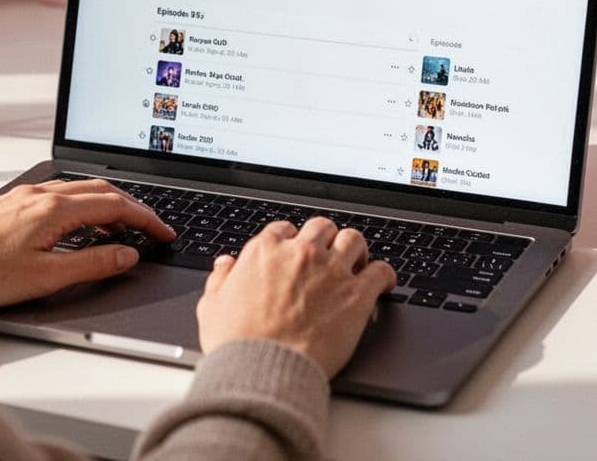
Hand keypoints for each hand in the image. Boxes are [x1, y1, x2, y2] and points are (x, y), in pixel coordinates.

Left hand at [0, 179, 175, 311]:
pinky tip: (76, 224)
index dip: (146, 219)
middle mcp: (38, 195)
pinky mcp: (7, 204)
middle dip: (132, 207)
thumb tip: (126, 255)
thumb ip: (92, 265)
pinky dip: (80, 205)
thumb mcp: (45, 278)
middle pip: (100, 190)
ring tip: (120, 226)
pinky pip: (56, 195)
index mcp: (53, 209)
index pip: (115, 204)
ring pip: (77, 190)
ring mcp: (21, 196)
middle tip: (151, 228)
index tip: (163, 233)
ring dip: (106, 204)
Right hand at [196, 217, 396, 377]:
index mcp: (266, 251)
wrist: (262, 369)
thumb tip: (226, 264)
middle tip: (329, 255)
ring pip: (354, 240)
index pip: (284, 229)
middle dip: (326, 238)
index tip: (296, 252)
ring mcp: (331, 271)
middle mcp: (301, 253)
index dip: (292, 240)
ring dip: (356, 249)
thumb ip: (220, 279)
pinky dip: (384, 274)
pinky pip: (381, 271)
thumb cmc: (236, 343)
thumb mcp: (212, 306)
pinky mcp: (356, 295)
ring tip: (358, 262)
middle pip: (322, 227)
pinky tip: (383, 282)